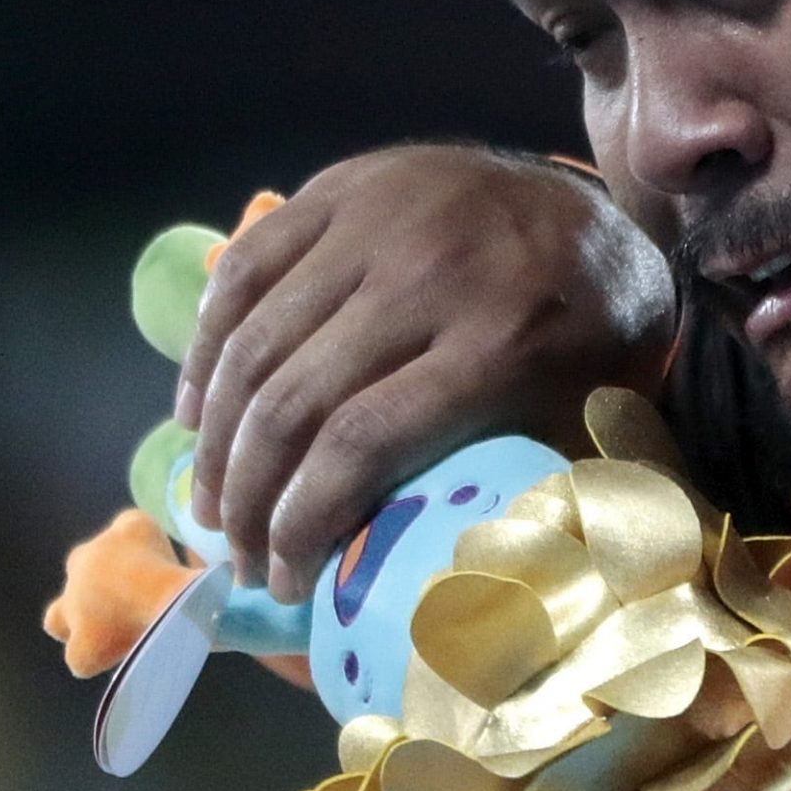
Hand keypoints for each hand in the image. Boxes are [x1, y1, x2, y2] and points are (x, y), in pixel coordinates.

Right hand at [176, 144, 674, 602]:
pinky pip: (244, 269)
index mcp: (501, 342)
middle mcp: (432, 272)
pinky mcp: (342, 185)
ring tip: (210, 504)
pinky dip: (204, 346)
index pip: (359, 445)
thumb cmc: (591, 347)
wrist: (598, 218)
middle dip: (247, 498)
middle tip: (238, 558)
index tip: (284, 582)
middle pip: (294, 401)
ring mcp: (380, 217)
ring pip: (255, 341)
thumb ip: (518, 496)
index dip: (302, 524)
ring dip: (213, 438)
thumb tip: (441, 605)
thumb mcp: (581, 427)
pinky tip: (193, 411)